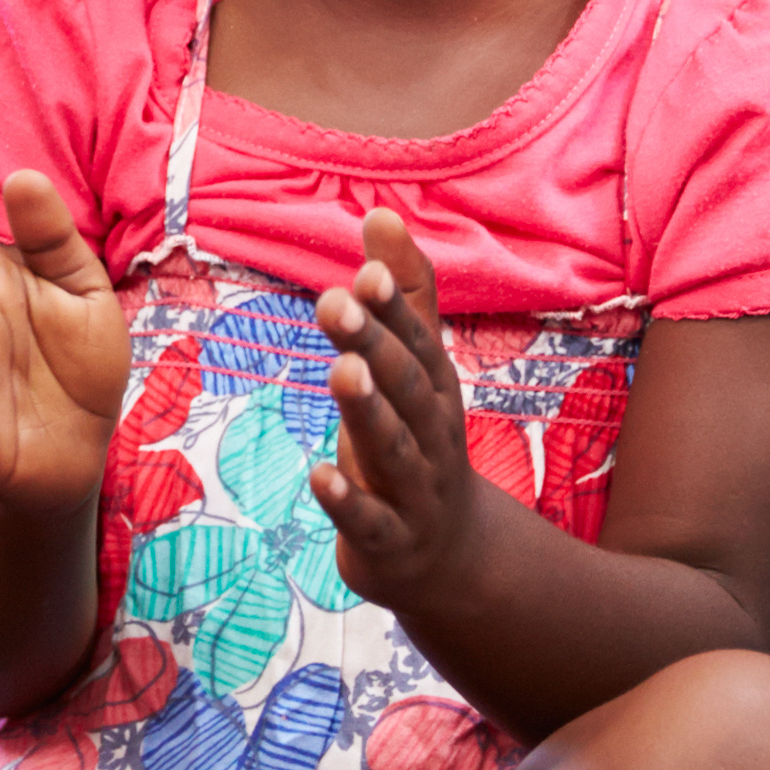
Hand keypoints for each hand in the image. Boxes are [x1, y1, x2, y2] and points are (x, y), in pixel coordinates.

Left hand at [311, 210, 484, 604]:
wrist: (451, 558)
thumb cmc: (420, 443)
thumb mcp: (416, 371)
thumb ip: (403, 295)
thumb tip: (380, 212)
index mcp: (435, 390)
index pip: (417, 342)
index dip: (394, 307)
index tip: (365, 267)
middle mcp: (433, 436)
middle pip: (408, 388)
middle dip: (377, 345)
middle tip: (336, 301)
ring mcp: (415, 492)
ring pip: (394, 449)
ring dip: (368, 411)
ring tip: (339, 371)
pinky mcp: (390, 542)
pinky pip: (370, 521)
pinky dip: (347, 501)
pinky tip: (318, 476)